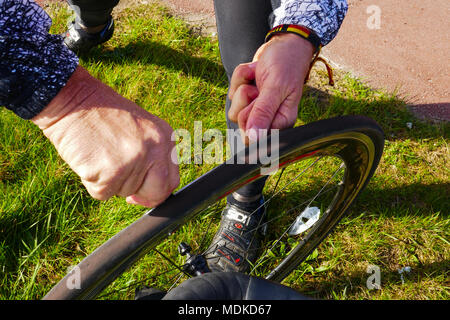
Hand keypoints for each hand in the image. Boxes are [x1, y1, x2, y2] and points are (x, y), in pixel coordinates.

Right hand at [32, 66, 178, 207]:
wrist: (73, 101)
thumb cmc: (102, 115)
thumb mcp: (140, 129)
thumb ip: (151, 156)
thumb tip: (151, 191)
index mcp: (165, 137)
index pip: (171, 179)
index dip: (157, 192)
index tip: (143, 193)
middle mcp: (155, 149)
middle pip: (156, 193)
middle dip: (141, 197)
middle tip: (123, 188)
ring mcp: (135, 160)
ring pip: (124, 192)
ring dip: (109, 181)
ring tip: (99, 154)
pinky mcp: (111, 172)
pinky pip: (102, 193)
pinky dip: (92, 182)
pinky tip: (89, 159)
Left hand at [228, 33, 313, 142]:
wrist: (284, 44)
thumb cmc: (287, 63)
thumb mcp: (276, 87)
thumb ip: (263, 112)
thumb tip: (254, 139)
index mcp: (281, 121)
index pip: (255, 137)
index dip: (251, 118)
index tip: (259, 99)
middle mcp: (268, 119)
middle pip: (240, 122)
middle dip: (246, 100)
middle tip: (261, 87)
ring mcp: (255, 109)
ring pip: (233, 110)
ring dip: (242, 86)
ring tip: (259, 78)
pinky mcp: (246, 98)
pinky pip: (232, 93)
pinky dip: (240, 78)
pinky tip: (254, 72)